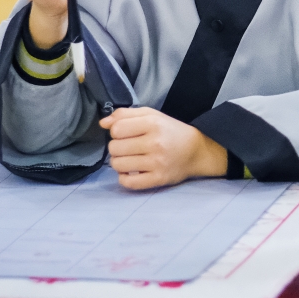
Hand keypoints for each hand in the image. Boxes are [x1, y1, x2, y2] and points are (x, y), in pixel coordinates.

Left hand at [101, 107, 229, 189]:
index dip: (116, 131)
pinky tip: (131, 171)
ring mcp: (157, 163)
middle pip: (114, 148)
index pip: (117, 129)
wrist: (196, 151)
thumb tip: (102, 123)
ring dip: (119, 162)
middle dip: (117, 147)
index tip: (125, 133)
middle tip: (128, 147)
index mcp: (153, 123)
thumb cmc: (170, 131)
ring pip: (118, 165)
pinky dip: (124, 178)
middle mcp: (155, 143)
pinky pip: (128, 182)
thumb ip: (125, 114)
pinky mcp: (158, 179)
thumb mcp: (151, 115)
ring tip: (129, 158)